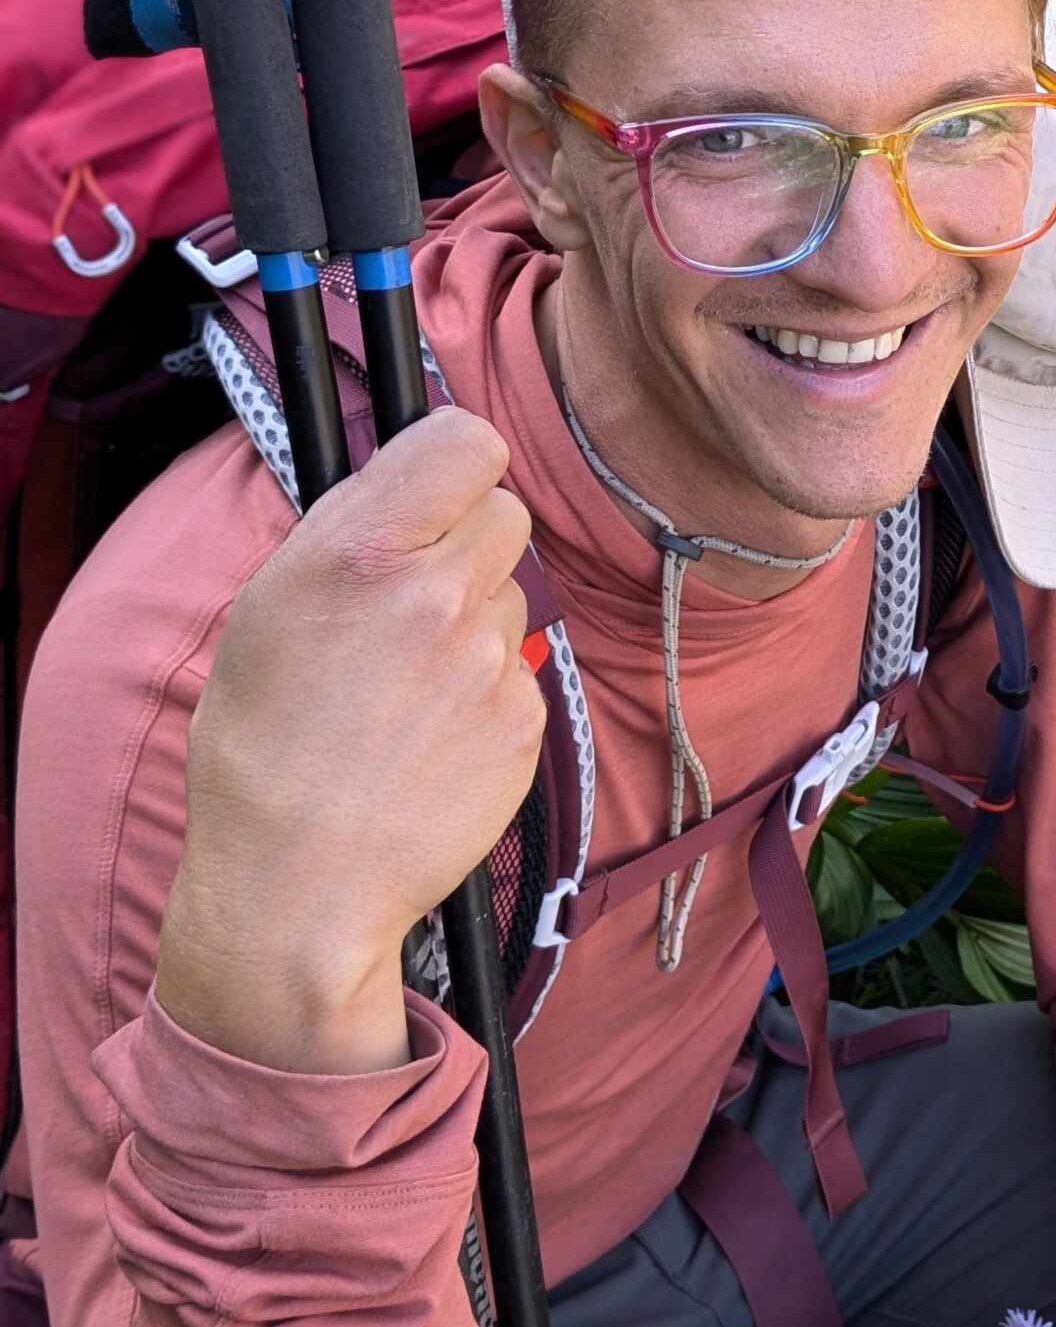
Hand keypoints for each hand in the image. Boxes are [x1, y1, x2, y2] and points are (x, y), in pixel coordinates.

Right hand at [157, 411, 544, 1074]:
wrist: (296, 886)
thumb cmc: (262, 749)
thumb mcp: (268, 608)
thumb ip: (349, 529)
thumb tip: (409, 481)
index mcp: (361, 550)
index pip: (469, 441)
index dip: (456, 465)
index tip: (436, 494)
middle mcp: (436, 593)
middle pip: (506, 513)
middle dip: (469, 544)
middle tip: (414, 600)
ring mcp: (489, 659)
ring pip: (514, 596)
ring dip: (476, 623)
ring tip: (406, 691)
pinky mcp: (522, 719)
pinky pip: (520, 671)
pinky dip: (487, 694)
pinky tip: (431, 739)